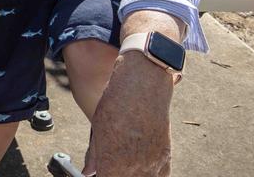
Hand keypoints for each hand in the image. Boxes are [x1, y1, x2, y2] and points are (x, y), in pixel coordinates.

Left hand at [92, 51, 174, 176]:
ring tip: (124, 164)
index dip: (102, 175)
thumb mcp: (99, 131)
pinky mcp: (166, 157)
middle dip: (115, 174)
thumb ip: (95, 156)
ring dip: (132, 174)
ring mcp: (153, 165)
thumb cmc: (116, 104)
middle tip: (110, 168)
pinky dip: (149, 172)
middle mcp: (136, 170)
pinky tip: (141, 164)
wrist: (143, 85)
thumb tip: (88, 172)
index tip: (98, 172)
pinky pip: (158, 175)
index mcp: (114, 166)